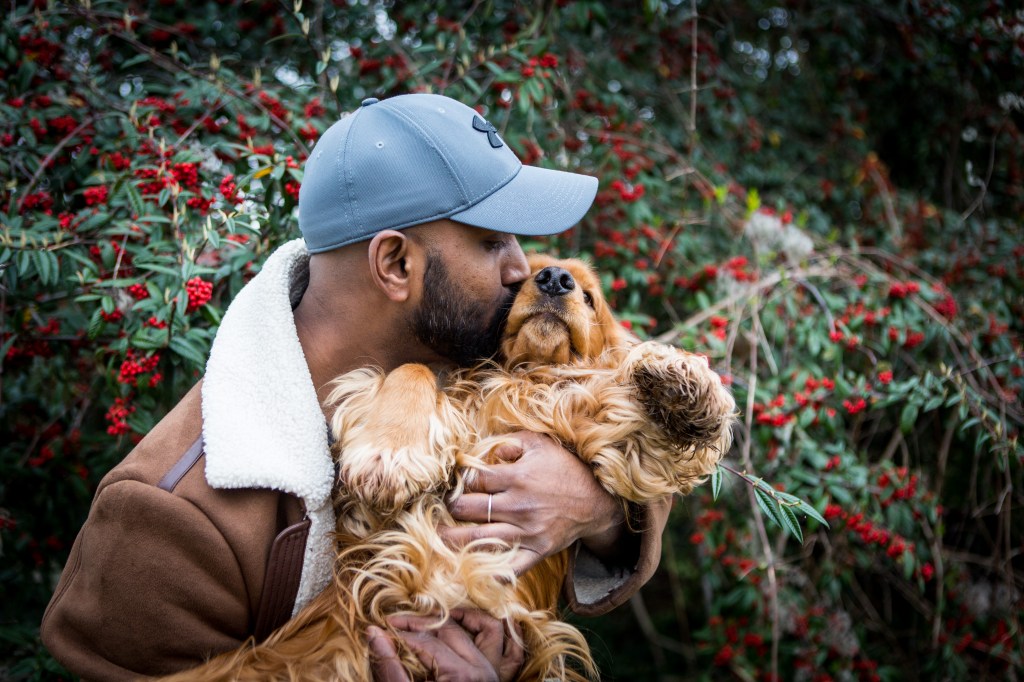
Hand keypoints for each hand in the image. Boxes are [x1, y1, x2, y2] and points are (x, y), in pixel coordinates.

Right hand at [368, 609, 523, 681]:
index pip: (423, 641)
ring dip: (460, 619)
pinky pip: (507, 647)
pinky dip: (492, 632)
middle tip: (395, 622)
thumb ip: (390, 667)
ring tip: (432, 618)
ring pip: (483, 629)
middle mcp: (483, 671)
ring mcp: (495, 674)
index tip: (380, 626)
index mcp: (460, 676)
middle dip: (421, 624)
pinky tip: (470, 625)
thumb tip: (373, 633)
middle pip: (449, 630)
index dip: (400, 632)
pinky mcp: (499, 680)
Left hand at [444, 431, 624, 573]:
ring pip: (479, 538)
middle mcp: (519, 505)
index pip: (474, 481)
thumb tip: (482, 451)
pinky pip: (509, 567)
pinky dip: (489, 571)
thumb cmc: (564, 468)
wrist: (595, 500)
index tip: (458, 484)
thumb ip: (509, 443)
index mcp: (518, 477)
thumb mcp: (540, 444)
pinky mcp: (536, 551)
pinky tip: (470, 572)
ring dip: (454, 539)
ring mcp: (527, 531)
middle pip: (469, 509)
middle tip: (448, 508)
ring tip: (438, 539)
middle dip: (453, 508)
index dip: (461, 482)